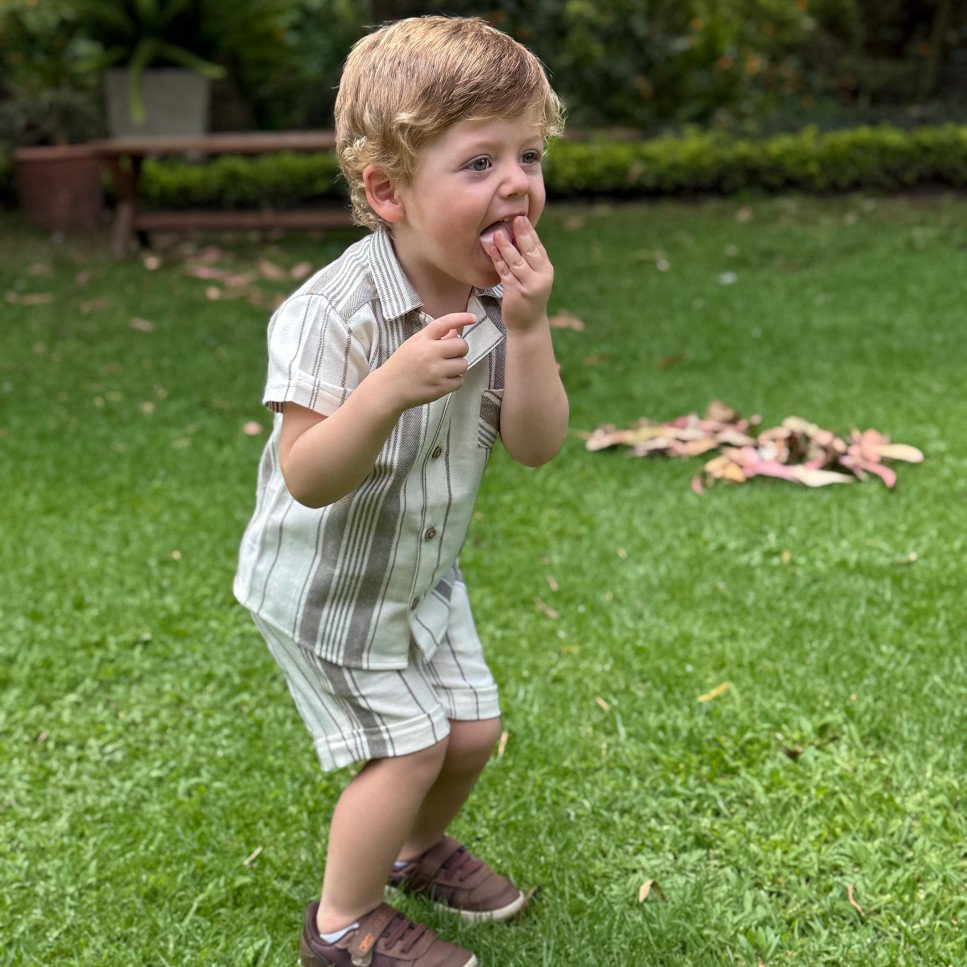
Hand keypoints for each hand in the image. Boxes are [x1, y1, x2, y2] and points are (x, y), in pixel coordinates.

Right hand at [380, 312, 472, 409]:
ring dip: (458, 366)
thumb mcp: (414, 344)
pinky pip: (460, 381)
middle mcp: (430, 353)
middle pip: (462, 345)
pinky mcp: (440, 388)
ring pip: (463, 364)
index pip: (445, 323)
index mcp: (422, 339)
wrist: (388, 389)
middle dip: (459, 350)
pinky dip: (455, 381)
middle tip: (450, 355)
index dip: (461, 318)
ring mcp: (435, 371)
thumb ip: (435, 337)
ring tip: (445, 369)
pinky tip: (443, 380)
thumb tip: (458, 332)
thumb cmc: (402, 364)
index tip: (473, 318)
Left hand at [486, 215, 552, 332]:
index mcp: (546, 270)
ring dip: (507, 246)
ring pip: (516, 261)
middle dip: (522, 234)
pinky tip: (492, 250)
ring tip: (498, 232)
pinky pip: (505, 272)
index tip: (522, 217)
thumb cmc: (528, 298)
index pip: (538, 247)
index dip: (530, 232)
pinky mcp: (516, 292)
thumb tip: (517, 237)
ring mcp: (529, 285)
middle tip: (515, 218)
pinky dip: (498, 260)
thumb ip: (529, 261)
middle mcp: (541, 276)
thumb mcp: (534, 278)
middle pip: (530, 251)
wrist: (527, 325)